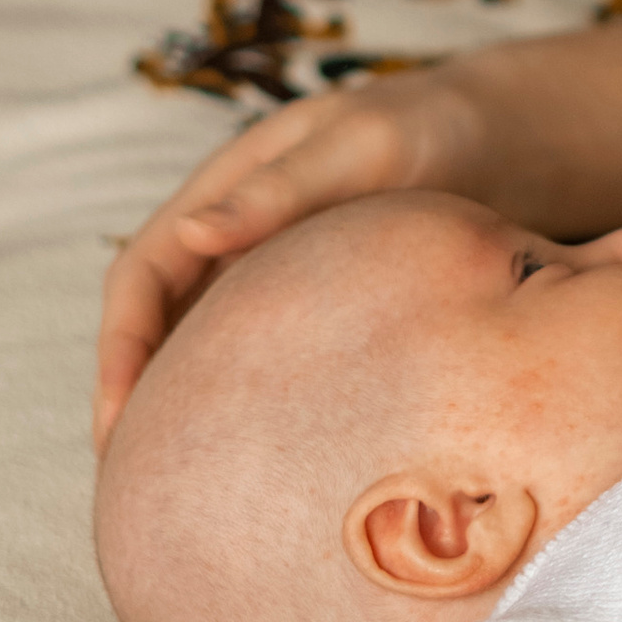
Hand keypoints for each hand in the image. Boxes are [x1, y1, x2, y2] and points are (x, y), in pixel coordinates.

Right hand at [95, 63, 489, 451]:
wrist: (504, 136)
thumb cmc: (428, 128)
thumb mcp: (357, 148)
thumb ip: (279, 189)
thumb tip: (191, 231)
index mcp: (225, 192)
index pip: (141, 275)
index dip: (119, 349)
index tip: (116, 426)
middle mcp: (239, 237)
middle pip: (161, 325)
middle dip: (138, 399)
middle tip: (135, 486)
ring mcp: (279, 273)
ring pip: (210, 350)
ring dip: (190, 410)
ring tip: (190, 493)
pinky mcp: (325, 309)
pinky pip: (272, 365)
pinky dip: (256, 410)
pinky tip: (272, 468)